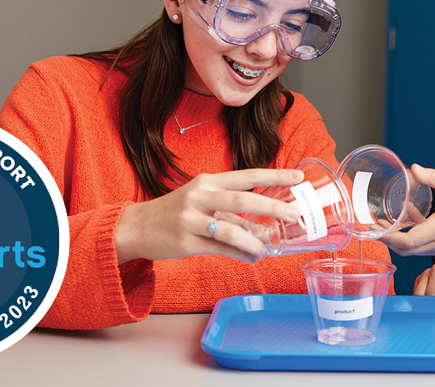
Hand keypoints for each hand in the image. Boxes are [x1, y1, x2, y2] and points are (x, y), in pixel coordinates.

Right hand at [115, 168, 303, 264]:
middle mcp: (200, 196)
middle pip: (242, 200)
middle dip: (271, 208)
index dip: (274, 176)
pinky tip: (252, 258)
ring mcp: (191, 219)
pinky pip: (220, 250)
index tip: (298, 178)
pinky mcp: (186, 242)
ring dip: (254, 241)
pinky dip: (240, 255)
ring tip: (269, 248)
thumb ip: (232, 213)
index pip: (247, 176)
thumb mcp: (203, 203)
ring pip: (231, 230)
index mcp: (208, 181)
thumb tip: (263, 228)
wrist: (136, 227)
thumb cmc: (175, 212)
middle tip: (293, 214)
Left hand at [380, 165, 434, 257]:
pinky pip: (425, 244)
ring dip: (398, 238)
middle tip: (372, 226)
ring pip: (414, 249)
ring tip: (384, 222)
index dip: (387, 238)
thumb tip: (414, 168)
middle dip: (387, 240)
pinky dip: (413, 233)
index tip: (373, 229)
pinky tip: (409, 213)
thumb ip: (434, 178)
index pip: (406, 242)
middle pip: (405, 250)